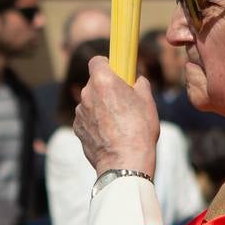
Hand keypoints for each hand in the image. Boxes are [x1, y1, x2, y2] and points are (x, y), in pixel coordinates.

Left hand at [75, 56, 159, 177]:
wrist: (125, 163)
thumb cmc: (139, 130)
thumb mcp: (147, 102)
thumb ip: (140, 84)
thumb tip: (137, 80)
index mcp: (103, 81)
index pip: (97, 61)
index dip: (107, 65)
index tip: (116, 72)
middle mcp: (87, 94)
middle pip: (94, 83)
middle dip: (106, 88)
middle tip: (122, 100)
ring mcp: (80, 113)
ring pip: (90, 102)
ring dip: (100, 107)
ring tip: (118, 123)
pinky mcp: (77, 129)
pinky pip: (87, 120)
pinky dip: (95, 123)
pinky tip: (109, 134)